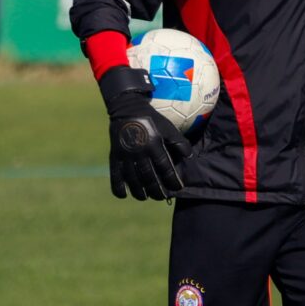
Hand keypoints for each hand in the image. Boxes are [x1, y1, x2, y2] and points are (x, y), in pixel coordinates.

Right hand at [103, 68, 192, 199]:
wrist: (127, 108)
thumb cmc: (151, 119)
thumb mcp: (168, 128)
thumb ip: (179, 143)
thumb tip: (189, 157)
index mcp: (154, 144)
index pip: (165, 168)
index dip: (172, 180)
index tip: (177, 188)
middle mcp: (139, 151)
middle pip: (149, 177)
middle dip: (157, 190)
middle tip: (162, 197)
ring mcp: (125, 154)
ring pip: (133, 179)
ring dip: (140, 192)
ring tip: (145, 197)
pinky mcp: (115, 155)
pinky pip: (115, 175)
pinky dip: (119, 187)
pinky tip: (125, 195)